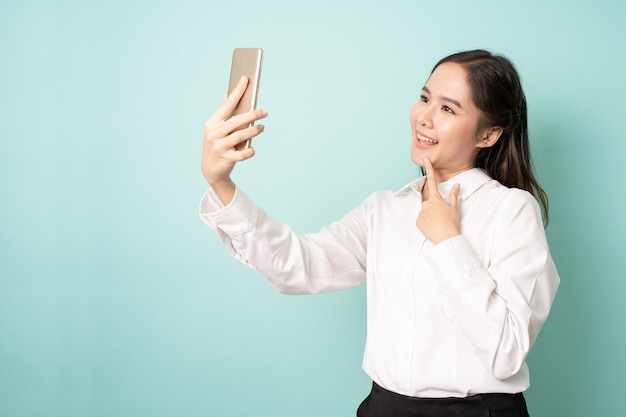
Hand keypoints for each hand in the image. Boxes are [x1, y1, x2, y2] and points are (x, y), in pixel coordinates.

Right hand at [201, 76, 267, 201]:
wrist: (210, 170)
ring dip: (254, 131)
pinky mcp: (227, 158)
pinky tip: (252, 148)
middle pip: (236, 120)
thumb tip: (228, 93)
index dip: (236, 91)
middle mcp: (214, 133)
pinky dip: (250, 150)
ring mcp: (219, 146)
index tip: (245, 79)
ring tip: (262, 127)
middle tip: (265, 112)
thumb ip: (223, 113)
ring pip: (241, 136)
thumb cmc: (217, 144)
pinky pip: (243, 153)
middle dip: (252, 115)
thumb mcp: (216, 129)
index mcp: (212, 123)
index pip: (226, 104)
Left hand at [415, 158, 460, 243]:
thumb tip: (457, 185)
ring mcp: (421, 212)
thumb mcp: (454, 208)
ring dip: (430, 216)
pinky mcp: (417, 221)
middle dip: (434, 208)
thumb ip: (453, 195)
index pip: (433, 180)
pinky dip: (426, 222)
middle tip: (441, 217)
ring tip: (438, 223)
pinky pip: (421, 220)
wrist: (446, 238)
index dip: (429, 169)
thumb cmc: (451, 222)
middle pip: (429, 202)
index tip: (426, 160)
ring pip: (425, 211)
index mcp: (436, 199)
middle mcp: (426, 204)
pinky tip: (432, 227)